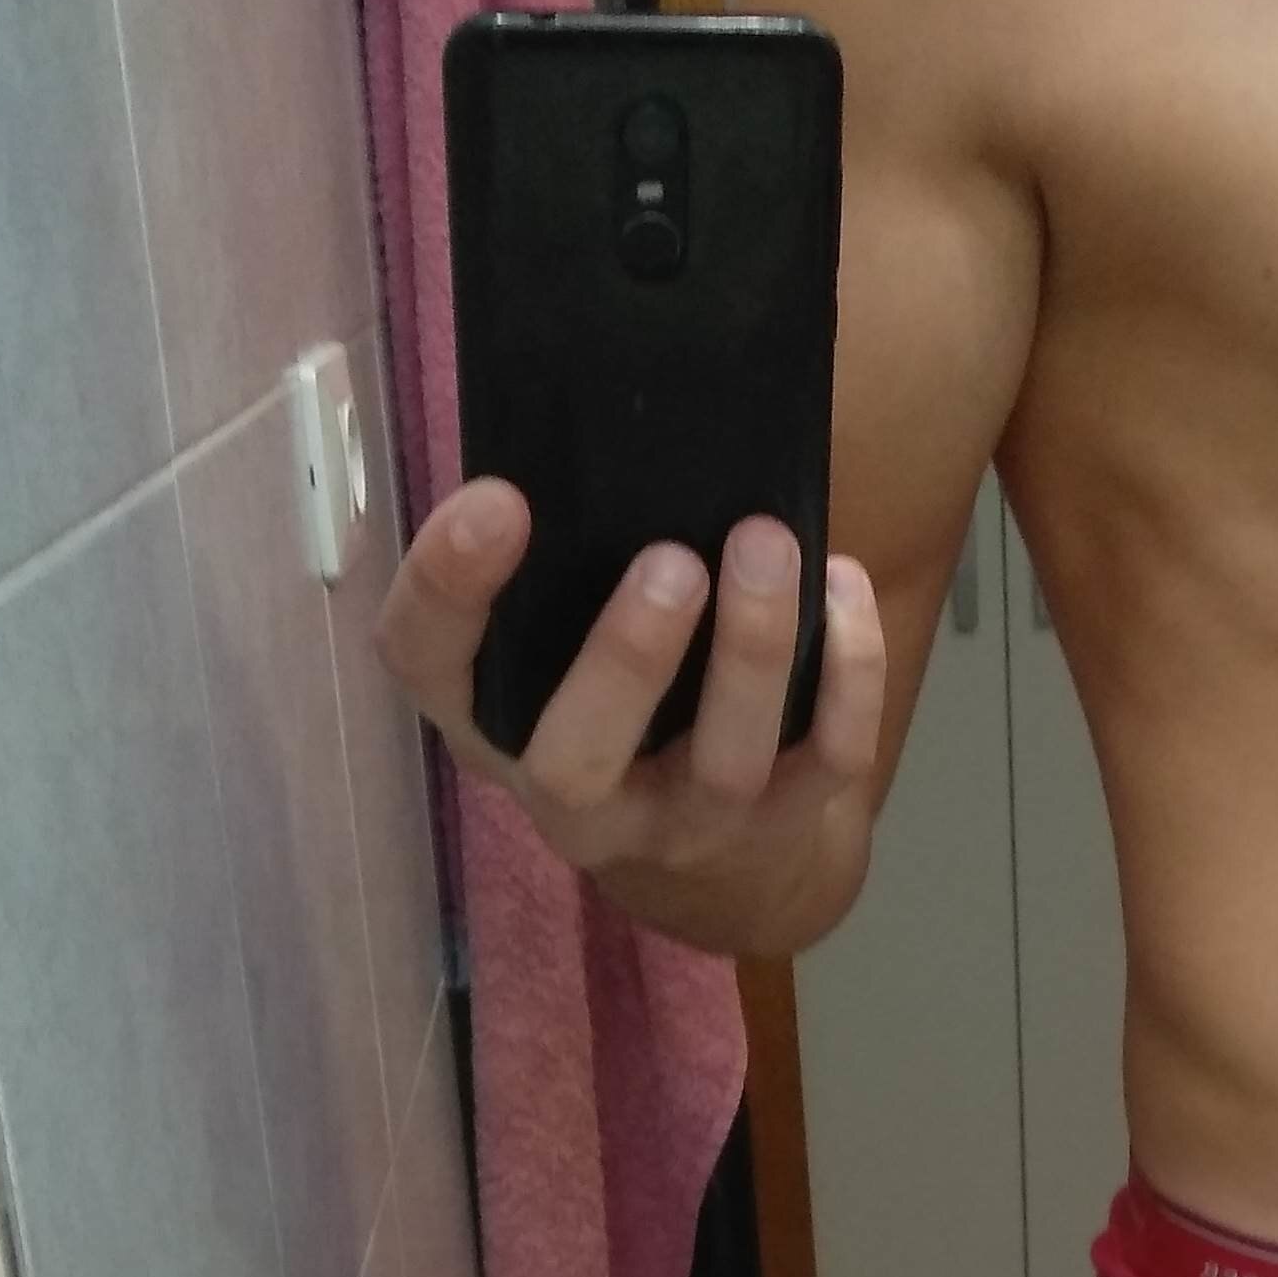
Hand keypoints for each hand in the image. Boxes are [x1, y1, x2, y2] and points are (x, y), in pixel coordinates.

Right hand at [373, 480, 889, 959]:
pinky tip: (842, 583)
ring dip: (752, 651)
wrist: (713, 860)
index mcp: (488, 720)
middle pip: (577, 758)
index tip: (499, 500)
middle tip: (670, 561)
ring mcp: (679, 825)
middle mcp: (571, 795)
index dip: (448, 587)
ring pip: (722, 764)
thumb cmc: (618, 698)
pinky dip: (850, 673)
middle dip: (626, 659)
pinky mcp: (780, 828)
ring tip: (767, 545)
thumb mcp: (552, 639)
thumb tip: (608, 417)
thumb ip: (559, 563)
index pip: (428, 663)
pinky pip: (828, 761)